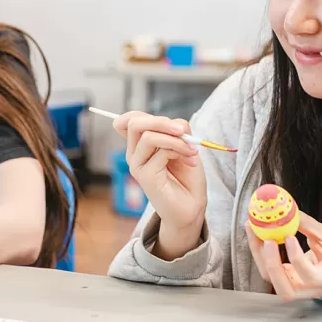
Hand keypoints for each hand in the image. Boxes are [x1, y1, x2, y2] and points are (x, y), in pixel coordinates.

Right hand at [113, 111, 206, 258]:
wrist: (191, 206)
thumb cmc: (187, 177)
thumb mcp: (183, 144)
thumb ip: (176, 130)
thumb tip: (175, 124)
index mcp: (140, 145)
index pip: (129, 120)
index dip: (147, 114)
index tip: (175, 126)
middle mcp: (134, 154)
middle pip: (135, 123)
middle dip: (162, 121)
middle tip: (183, 131)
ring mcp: (137, 165)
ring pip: (148, 136)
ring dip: (176, 140)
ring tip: (192, 150)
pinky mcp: (145, 176)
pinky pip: (161, 152)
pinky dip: (180, 150)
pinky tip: (191, 160)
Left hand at [244, 213, 321, 300]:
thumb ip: (307, 224)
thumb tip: (286, 210)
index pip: (311, 276)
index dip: (297, 258)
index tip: (289, 237)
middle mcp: (313, 290)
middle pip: (286, 290)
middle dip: (272, 264)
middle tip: (266, 239)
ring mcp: (300, 289)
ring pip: (274, 281)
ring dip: (261, 257)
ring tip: (254, 230)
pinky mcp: (289, 282)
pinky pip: (272, 273)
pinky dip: (262, 255)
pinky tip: (257, 236)